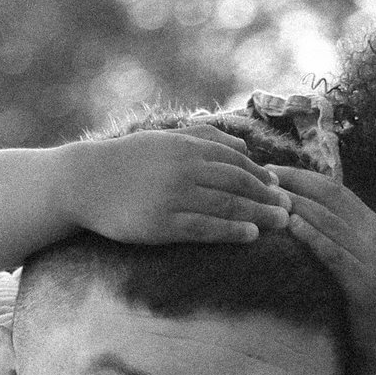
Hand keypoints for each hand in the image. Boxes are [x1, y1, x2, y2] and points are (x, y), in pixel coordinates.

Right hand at [66, 129, 297, 246]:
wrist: (84, 181)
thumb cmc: (127, 160)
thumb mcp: (164, 139)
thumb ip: (204, 138)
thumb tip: (244, 144)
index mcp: (186, 147)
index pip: (235, 161)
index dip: (262, 175)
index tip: (281, 187)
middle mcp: (183, 169)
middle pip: (238, 183)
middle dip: (268, 196)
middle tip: (291, 208)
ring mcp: (173, 197)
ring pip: (227, 205)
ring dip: (259, 214)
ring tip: (282, 223)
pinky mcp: (162, 224)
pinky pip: (205, 228)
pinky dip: (231, 231)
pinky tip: (251, 236)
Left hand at [266, 166, 375, 370]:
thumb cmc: (365, 293)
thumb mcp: (354, 254)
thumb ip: (335, 231)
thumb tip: (298, 210)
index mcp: (369, 221)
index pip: (332, 187)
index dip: (300, 175)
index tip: (270, 170)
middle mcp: (372, 232)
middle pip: (330, 197)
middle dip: (294, 184)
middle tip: (263, 178)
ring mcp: (371, 255)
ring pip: (330, 221)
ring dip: (298, 205)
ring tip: (270, 196)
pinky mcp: (364, 281)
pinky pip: (335, 253)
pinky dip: (314, 236)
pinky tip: (293, 226)